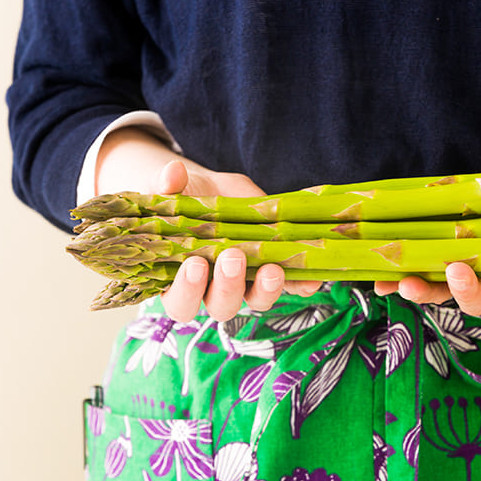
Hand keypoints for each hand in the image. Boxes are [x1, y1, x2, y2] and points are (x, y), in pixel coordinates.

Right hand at [154, 161, 321, 321]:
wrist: (216, 191)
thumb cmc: (187, 198)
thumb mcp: (176, 190)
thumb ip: (169, 187)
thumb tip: (172, 173)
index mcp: (180, 279)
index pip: (180, 302)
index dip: (186, 290)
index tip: (194, 264)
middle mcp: (214, 290)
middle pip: (221, 307)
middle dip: (228, 286)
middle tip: (233, 258)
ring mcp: (247, 284)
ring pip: (257, 301)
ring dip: (266, 289)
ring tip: (272, 269)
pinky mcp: (275, 272)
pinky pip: (292, 287)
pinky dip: (302, 285)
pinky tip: (311, 279)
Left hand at [373, 132, 480, 314]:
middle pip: (480, 301)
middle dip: (468, 290)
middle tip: (459, 270)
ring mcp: (460, 275)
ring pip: (443, 295)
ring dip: (426, 292)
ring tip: (409, 283)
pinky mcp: (433, 266)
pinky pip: (417, 280)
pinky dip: (399, 283)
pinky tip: (382, 283)